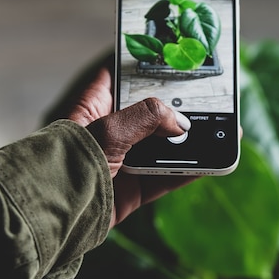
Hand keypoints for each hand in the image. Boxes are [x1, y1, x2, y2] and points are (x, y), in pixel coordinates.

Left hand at [67, 66, 194, 227]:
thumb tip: (181, 123)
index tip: (172, 63)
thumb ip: (148, 117)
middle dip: (178, 111)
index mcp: (96, 108)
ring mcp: (124, 162)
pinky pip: (167, 178)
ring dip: (190, 143)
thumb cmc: (72, 163)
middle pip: (151, 117)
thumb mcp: (110, 129)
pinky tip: (210, 162)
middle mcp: (111, 133)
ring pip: (163, 148)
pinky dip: (189, 172)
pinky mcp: (134, 190)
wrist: (60, 215)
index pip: (120, 80)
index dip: (144, 71)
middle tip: (208, 100)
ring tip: (219, 132)